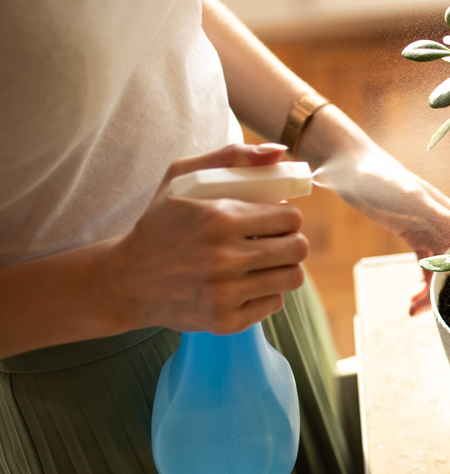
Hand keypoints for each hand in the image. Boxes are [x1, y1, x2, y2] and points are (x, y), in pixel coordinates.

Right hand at [107, 143, 309, 333]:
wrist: (126, 281)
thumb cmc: (159, 223)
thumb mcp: (182, 178)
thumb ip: (233, 157)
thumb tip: (281, 152)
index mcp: (219, 219)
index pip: (290, 217)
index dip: (286, 216)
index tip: (273, 218)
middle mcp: (224, 259)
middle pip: (298, 248)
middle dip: (291, 241)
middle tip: (273, 240)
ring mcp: (225, 294)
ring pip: (293, 278)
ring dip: (283, 267)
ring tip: (263, 261)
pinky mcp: (225, 321)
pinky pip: (274, 304)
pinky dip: (265, 292)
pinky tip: (244, 283)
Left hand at [312, 146, 449, 313]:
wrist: (349, 170)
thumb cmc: (382, 179)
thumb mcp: (413, 199)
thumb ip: (442, 219)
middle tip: (448, 313)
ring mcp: (434, 233)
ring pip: (447, 270)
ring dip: (436, 293)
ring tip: (417, 309)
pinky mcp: (417, 239)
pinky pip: (428, 269)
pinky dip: (422, 287)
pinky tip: (412, 301)